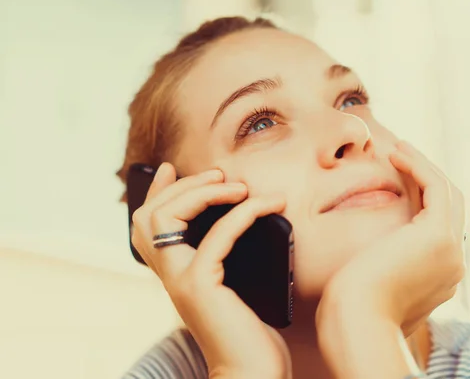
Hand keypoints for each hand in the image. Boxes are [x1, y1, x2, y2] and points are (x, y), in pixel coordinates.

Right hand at [131, 163, 290, 378]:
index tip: (169, 167)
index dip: (156, 192)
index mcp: (175, 273)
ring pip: (166, 218)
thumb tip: (243, 219)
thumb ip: (225, 258)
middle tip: (218, 176)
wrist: (251, 371)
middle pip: (150, 215)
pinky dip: (243, 213)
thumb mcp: (233, 285)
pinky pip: (217, 235)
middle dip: (183, 186)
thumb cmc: (249, 331)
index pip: (147, 225)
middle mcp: (169, 276)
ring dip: (204, 192)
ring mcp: (180, 281)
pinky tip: (266, 206)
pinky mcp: (200, 287)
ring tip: (239, 186)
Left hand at [318, 140, 465, 334]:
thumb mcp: (373, 283)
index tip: (397, 175)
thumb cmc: (352, 306)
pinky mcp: (439, 236)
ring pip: (447, 193)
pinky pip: (436, 188)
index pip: (438, 225)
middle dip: (426, 177)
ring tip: (398, 148)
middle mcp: (452, 262)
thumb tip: (375, 256)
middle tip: (401, 155)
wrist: (355, 322)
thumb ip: (384, 268)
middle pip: (448, 206)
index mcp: (439, 275)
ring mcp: (451, 250)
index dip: (421, 195)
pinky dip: (419, 166)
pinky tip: (397, 154)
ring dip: (424, 166)